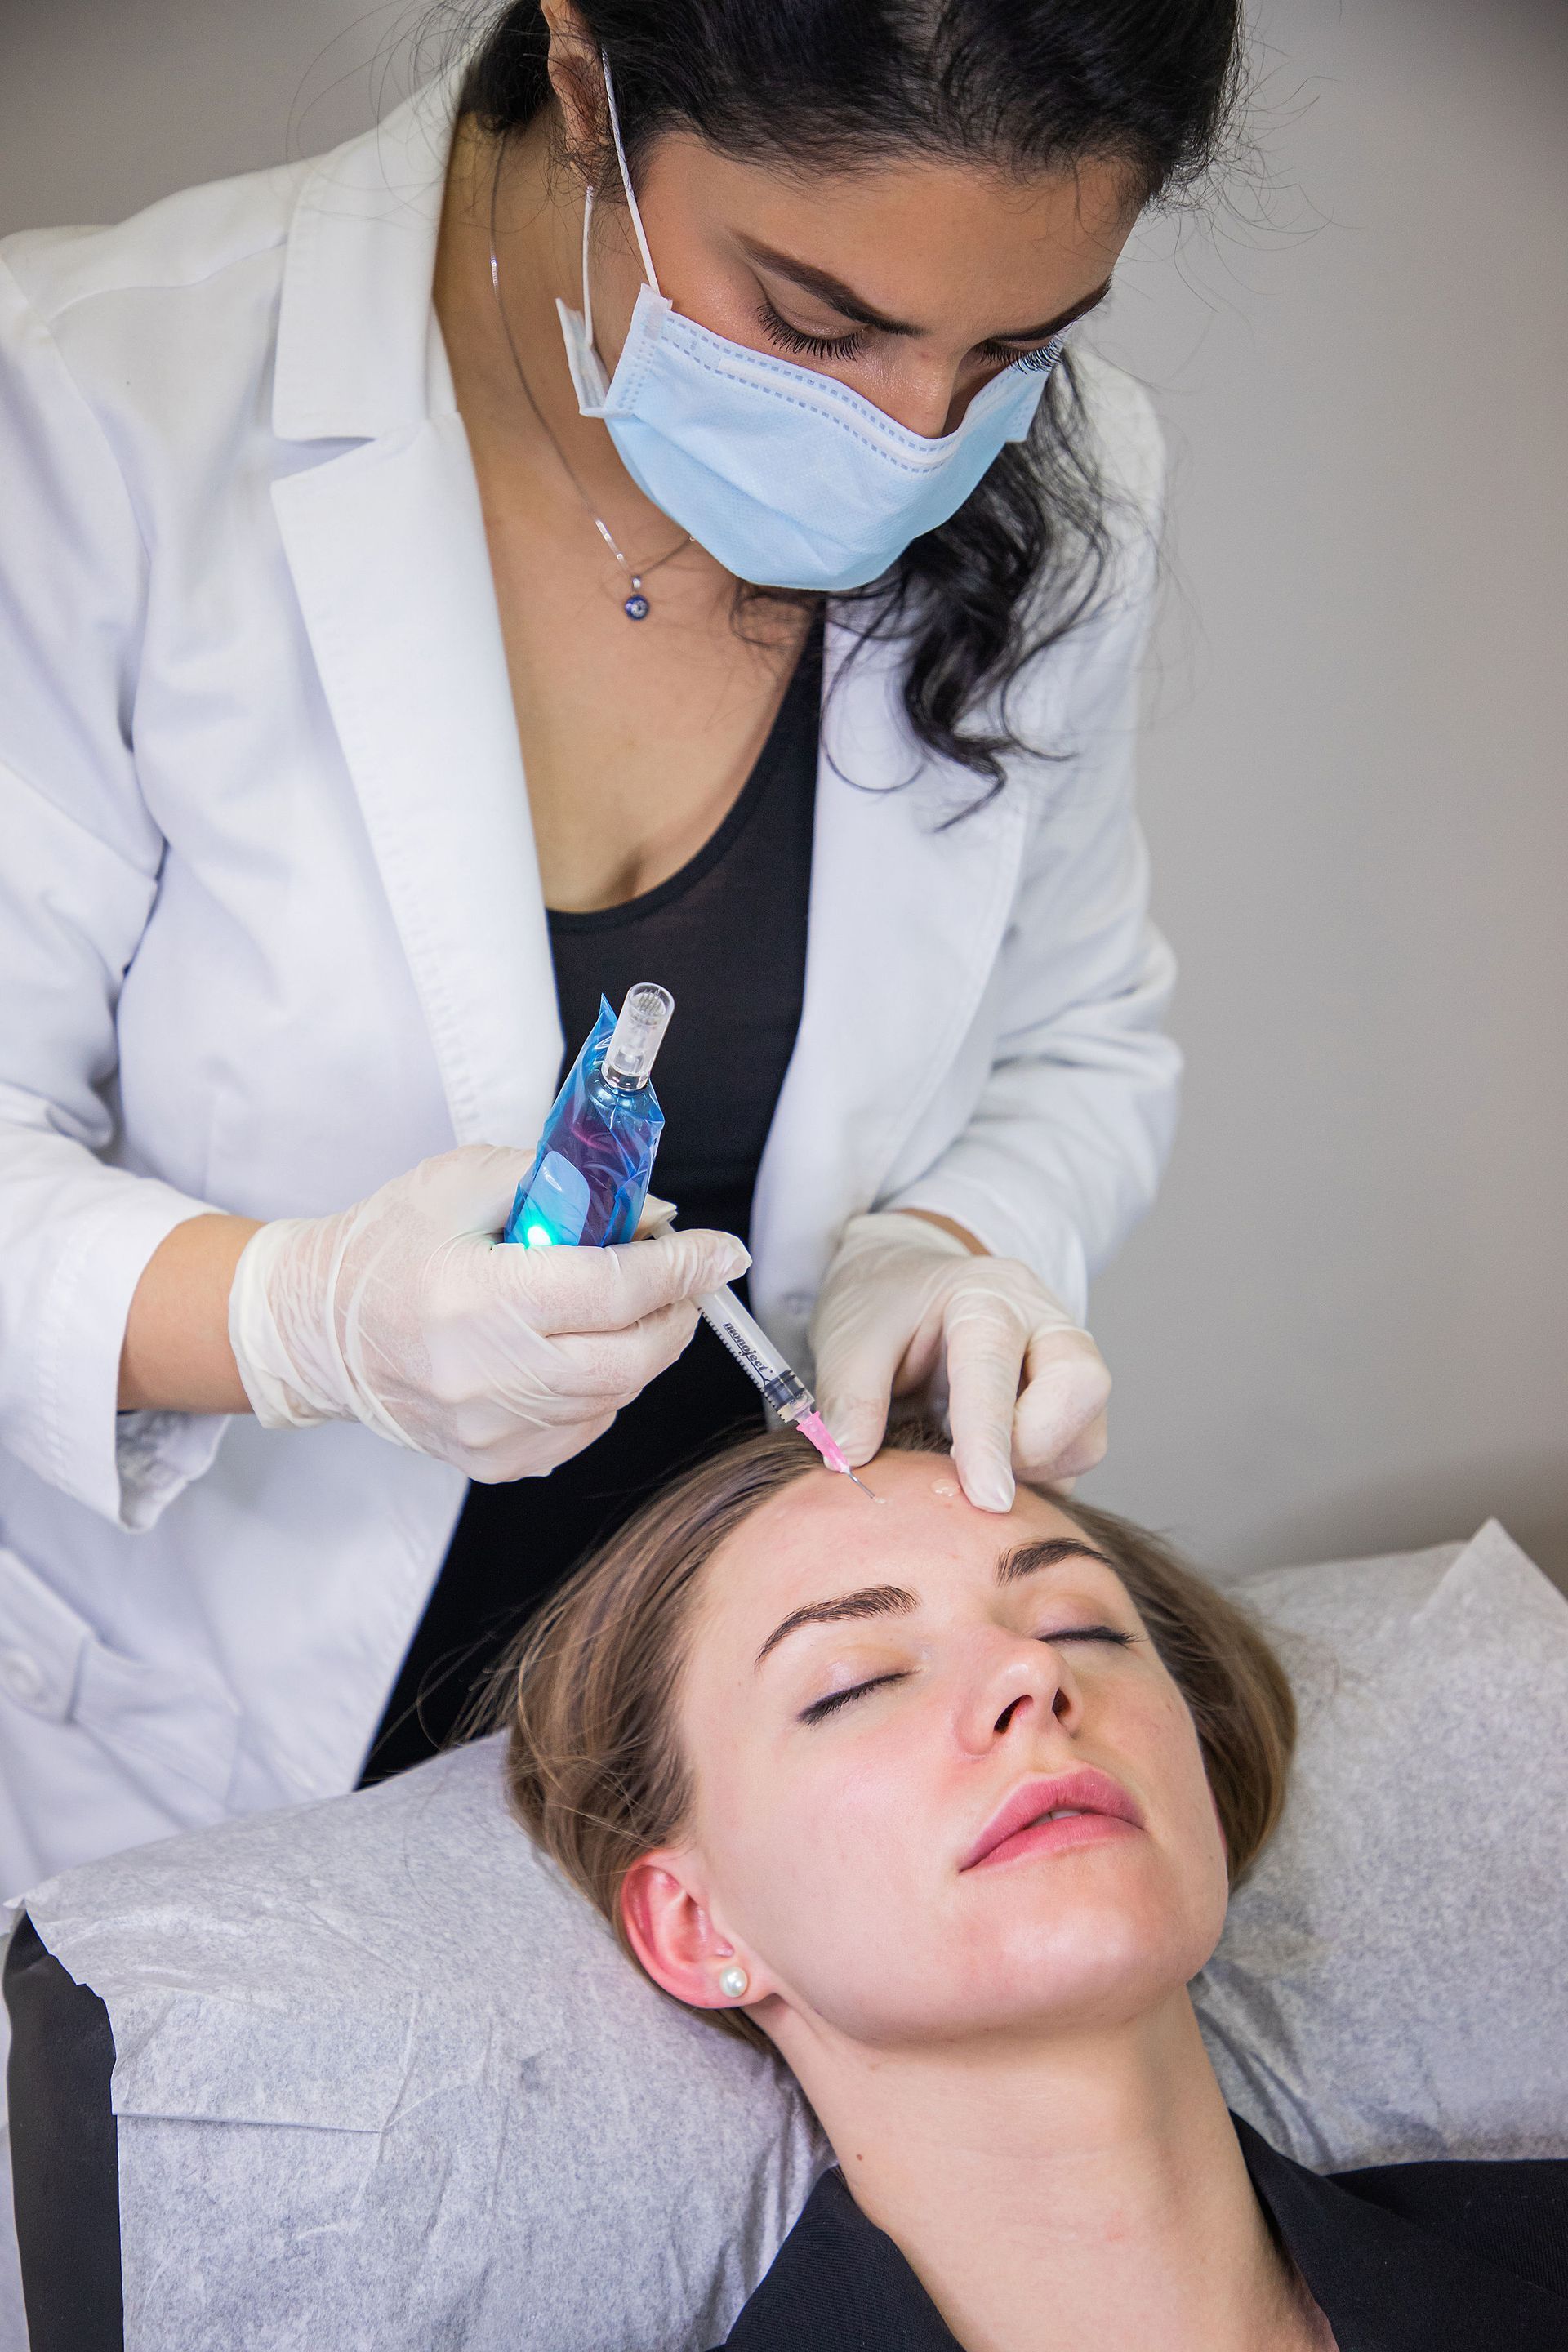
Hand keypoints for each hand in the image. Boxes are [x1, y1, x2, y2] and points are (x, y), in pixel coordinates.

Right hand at [228, 1147, 748, 1481]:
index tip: (724, 1250)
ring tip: (633, 1306)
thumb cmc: (388, 1243)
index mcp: (475, 1296)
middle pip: (630, 1357)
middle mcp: (483, 1375)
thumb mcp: (467, 1180)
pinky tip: (583, 1350)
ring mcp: (487, 1431)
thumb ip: (563, 1186)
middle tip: (688, 1278)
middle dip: (677, 1313)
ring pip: (616, 1396)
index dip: (683, 1267)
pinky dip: (607, 1387)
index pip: (613, 1289)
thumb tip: (653, 1213)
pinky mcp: (492, 1462)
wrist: (315, 1329)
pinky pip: (586, 1428)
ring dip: (645, 1349)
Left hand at [809, 1211, 1109, 1510]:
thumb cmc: (883, 1304)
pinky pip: (1074, 1458)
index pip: (998, 1365)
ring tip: (965, 1458)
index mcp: (986, 1294)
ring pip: (1087, 1435)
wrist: (905, 1281)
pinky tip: (985, 1465)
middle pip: (1083, 1386)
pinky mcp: (1070, 1404)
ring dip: (1035, 1469)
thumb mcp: (849, 1338)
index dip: (991, 1437)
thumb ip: (849, 1396)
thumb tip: (850, 1460)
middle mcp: (1044, 1321)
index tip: (988, 1499)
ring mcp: (1065, 1361)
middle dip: (1034, 1446)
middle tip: (967, 1465)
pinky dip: (1036, 1480)